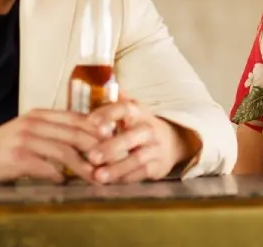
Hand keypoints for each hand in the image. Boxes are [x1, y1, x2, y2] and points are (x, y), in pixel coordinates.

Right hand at [0, 109, 101, 183]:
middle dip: (96, 148)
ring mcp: (26, 139)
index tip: (114, 139)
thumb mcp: (31, 130)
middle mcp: (35, 123)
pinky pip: (46, 167)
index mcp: (41, 115)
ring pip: (64, 152)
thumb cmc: (6, 145)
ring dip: (83, 166)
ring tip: (95, 176)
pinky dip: (58, 175)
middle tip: (111, 161)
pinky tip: (64, 181)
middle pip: (75, 133)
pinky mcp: (18, 158)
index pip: (76, 118)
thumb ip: (55, 132)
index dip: (97, 129)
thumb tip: (87, 140)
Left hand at [84, 99, 200, 183]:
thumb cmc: (142, 126)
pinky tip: (110, 183)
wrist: (173, 142)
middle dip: (111, 148)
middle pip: (131, 138)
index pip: (124, 108)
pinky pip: (141, 174)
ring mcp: (155, 149)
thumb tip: (100, 80)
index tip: (89, 121)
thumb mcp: (133, 110)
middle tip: (91, 156)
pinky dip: (125, 178)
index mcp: (139, 112)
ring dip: (117, 168)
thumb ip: (115, 101)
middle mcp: (148, 129)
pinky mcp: (158, 166)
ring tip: (98, 176)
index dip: (107, 114)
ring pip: (136, 159)